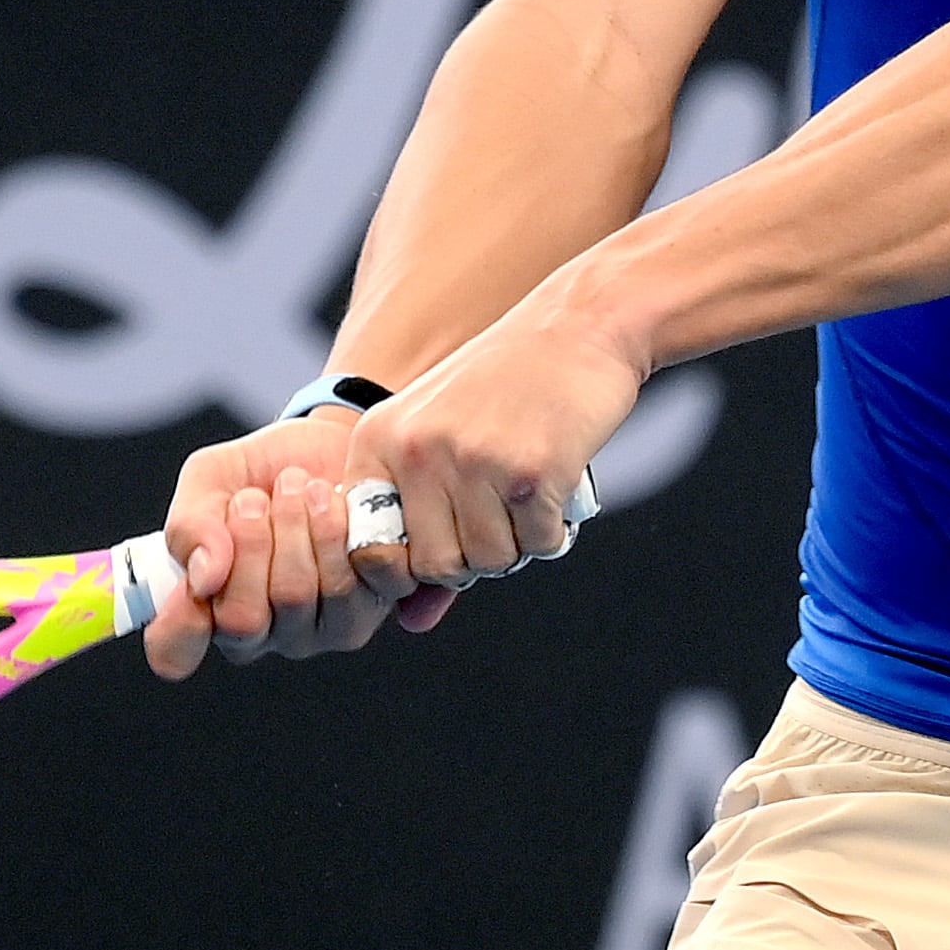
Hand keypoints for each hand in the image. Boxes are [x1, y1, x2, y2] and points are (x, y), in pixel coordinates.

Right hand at [139, 412, 444, 680]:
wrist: (335, 444)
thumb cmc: (262, 471)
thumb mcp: (209, 481)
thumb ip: (191, 526)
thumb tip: (204, 578)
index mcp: (207, 609)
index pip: (177, 649)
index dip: (178, 620)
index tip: (194, 574)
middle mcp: (260, 633)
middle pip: (242, 620)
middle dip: (248, 544)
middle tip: (255, 498)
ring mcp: (314, 630)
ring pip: (296, 597)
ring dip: (294, 528)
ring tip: (299, 486)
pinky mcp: (365, 612)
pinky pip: (348, 584)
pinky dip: (337, 530)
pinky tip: (336, 501)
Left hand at [351, 292, 644, 591]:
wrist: (580, 326)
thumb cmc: (506, 389)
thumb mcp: (443, 441)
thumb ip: (422, 529)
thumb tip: (413, 623)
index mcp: (379, 440)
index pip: (370, 552)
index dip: (410, 565)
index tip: (448, 537)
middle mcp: (418, 451)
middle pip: (435, 566)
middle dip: (473, 556)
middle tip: (499, 516)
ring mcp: (473, 459)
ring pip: (490, 561)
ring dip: (517, 542)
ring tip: (527, 495)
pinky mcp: (531, 469)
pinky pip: (538, 544)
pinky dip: (553, 530)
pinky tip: (556, 484)